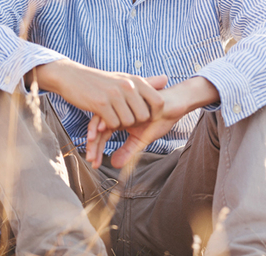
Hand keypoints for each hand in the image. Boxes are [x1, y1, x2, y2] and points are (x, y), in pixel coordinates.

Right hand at [29, 59, 166, 130]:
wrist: (73, 77)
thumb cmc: (101, 81)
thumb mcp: (125, 78)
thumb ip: (146, 82)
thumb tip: (167, 78)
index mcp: (136, 80)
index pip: (158, 101)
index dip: (155, 113)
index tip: (147, 118)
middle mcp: (128, 86)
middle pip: (144, 116)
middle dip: (136, 122)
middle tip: (125, 118)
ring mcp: (115, 94)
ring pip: (128, 122)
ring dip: (121, 124)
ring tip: (113, 116)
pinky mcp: (101, 104)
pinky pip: (113, 124)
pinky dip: (109, 125)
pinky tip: (103, 119)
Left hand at [85, 76, 219, 168]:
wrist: (174, 105)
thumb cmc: (159, 120)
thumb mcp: (142, 139)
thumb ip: (128, 150)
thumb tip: (114, 165)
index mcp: (118, 118)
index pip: (101, 133)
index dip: (96, 147)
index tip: (93, 162)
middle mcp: (117, 111)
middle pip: (98, 127)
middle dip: (93, 144)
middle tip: (91, 160)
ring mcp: (122, 104)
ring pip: (103, 119)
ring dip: (97, 135)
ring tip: (94, 150)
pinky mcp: (128, 100)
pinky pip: (115, 110)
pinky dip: (108, 119)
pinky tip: (106, 128)